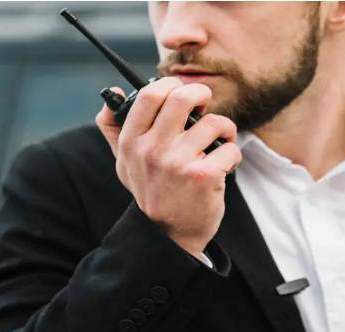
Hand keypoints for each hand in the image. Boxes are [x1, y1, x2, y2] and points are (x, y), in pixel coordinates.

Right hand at [94, 78, 241, 259]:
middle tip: (204, 103)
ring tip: (217, 142)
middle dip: (201, 93)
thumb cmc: (150, 191)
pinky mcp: (204, 175)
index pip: (149, 96)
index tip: (179, 90)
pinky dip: (232, 154)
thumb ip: (114, 128)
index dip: (169, 84)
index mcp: (131, 142)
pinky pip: (230, 147)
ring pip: (214, 122)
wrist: (168, 234)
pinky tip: (222, 165)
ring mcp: (178, 163)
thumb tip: (113, 93)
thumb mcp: (124, 162)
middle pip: (183, 97)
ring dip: (224, 129)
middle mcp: (152, 150)